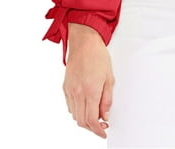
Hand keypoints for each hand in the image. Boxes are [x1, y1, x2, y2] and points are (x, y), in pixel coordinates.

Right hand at [62, 22, 114, 138]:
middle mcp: (78, 92)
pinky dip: (77, 111)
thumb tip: (105, 115)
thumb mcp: (109, 77)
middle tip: (102, 126)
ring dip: (84, 120)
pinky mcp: (65, 87)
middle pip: (82, 121)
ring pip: (74, 115)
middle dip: (92, 128)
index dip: (98, 130)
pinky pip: (70, 106)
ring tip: (95, 115)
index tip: (104, 132)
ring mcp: (69, 90)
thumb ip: (107, 99)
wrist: (83, 42)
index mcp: (90, 90)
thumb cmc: (98, 56)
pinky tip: (86, 106)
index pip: (92, 120)